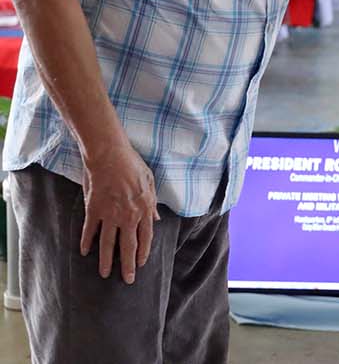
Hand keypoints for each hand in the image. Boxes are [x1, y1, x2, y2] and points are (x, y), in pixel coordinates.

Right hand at [80, 140, 159, 283]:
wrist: (109, 155)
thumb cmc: (132, 165)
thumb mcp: (150, 182)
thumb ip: (152, 204)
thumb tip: (156, 220)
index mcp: (143, 209)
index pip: (145, 237)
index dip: (143, 252)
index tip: (141, 264)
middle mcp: (127, 215)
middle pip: (128, 246)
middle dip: (127, 265)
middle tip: (127, 280)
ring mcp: (109, 214)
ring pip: (107, 243)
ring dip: (105, 260)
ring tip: (105, 274)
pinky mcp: (93, 210)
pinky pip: (89, 230)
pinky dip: (86, 242)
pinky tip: (84, 252)